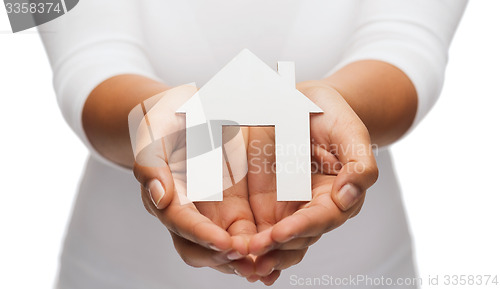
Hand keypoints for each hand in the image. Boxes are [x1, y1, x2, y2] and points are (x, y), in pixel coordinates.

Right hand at [131, 85, 256, 276]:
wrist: (192, 110)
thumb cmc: (170, 118)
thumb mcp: (156, 130)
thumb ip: (152, 162)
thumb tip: (161, 197)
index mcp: (167, 195)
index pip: (180, 222)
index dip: (200, 234)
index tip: (224, 243)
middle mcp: (188, 211)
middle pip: (198, 248)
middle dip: (221, 257)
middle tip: (247, 258)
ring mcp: (212, 213)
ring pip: (223, 249)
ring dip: (241, 260)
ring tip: (264, 265)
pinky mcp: (234, 208)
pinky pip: (245, 235)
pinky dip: (257, 248)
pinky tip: (276, 253)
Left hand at [245, 80, 378, 284]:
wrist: (305, 103)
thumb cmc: (331, 116)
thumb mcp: (349, 131)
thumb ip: (359, 164)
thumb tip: (349, 197)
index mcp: (337, 195)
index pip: (321, 218)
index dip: (301, 228)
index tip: (279, 234)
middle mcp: (312, 207)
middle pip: (297, 238)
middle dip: (275, 249)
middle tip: (253, 254)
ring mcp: (288, 207)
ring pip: (276, 240)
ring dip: (259, 253)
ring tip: (240, 261)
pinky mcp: (265, 202)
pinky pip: (256, 225)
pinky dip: (245, 240)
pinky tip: (230, 250)